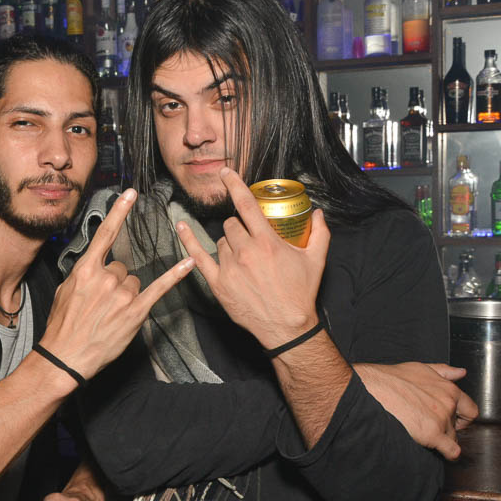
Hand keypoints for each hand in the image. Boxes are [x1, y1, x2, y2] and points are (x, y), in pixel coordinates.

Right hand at [40, 189, 194, 379]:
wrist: (65, 356)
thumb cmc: (62, 326)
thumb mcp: (65, 291)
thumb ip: (83, 274)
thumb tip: (95, 268)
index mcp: (86, 270)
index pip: (105, 235)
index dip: (119, 212)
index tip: (130, 193)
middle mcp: (106, 278)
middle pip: (122, 268)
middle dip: (114, 283)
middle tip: (102, 305)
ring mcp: (122, 295)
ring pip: (134, 282)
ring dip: (126, 295)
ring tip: (110, 315)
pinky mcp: (135, 312)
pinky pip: (159, 288)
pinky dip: (175, 275)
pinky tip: (189, 263)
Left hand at [175, 168, 329, 348]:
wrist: (287, 327)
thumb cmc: (301, 293)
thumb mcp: (316, 260)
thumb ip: (319, 233)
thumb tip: (317, 213)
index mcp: (267, 242)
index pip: (246, 205)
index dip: (235, 185)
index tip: (226, 173)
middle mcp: (245, 252)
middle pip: (231, 224)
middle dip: (240, 227)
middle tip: (252, 241)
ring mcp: (229, 268)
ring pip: (220, 241)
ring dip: (229, 243)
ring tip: (244, 258)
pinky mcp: (218, 284)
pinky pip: (198, 257)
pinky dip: (189, 241)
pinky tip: (181, 227)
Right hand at [354, 362, 478, 460]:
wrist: (371, 389)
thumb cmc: (391, 379)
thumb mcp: (420, 369)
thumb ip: (444, 371)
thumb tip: (461, 373)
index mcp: (448, 389)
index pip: (470, 409)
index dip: (461, 417)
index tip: (453, 420)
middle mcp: (448, 404)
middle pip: (458, 426)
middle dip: (447, 427)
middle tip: (430, 426)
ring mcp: (441, 419)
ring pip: (452, 438)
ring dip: (441, 439)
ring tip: (423, 433)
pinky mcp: (432, 434)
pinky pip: (451, 450)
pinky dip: (449, 454)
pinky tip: (441, 452)